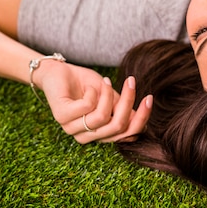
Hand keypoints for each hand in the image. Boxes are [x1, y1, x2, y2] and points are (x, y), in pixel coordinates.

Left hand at [36, 62, 152, 143]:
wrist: (57, 71)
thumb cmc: (84, 84)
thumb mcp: (109, 96)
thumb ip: (122, 107)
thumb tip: (142, 117)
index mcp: (99, 134)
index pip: (126, 135)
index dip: (141, 118)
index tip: (149, 98)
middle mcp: (86, 136)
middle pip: (117, 127)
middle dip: (128, 102)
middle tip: (131, 81)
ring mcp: (71, 128)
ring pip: (102, 118)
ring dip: (108, 95)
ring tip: (105, 81)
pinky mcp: (61, 116)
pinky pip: (87, 107)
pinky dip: (93, 93)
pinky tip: (88, 87)